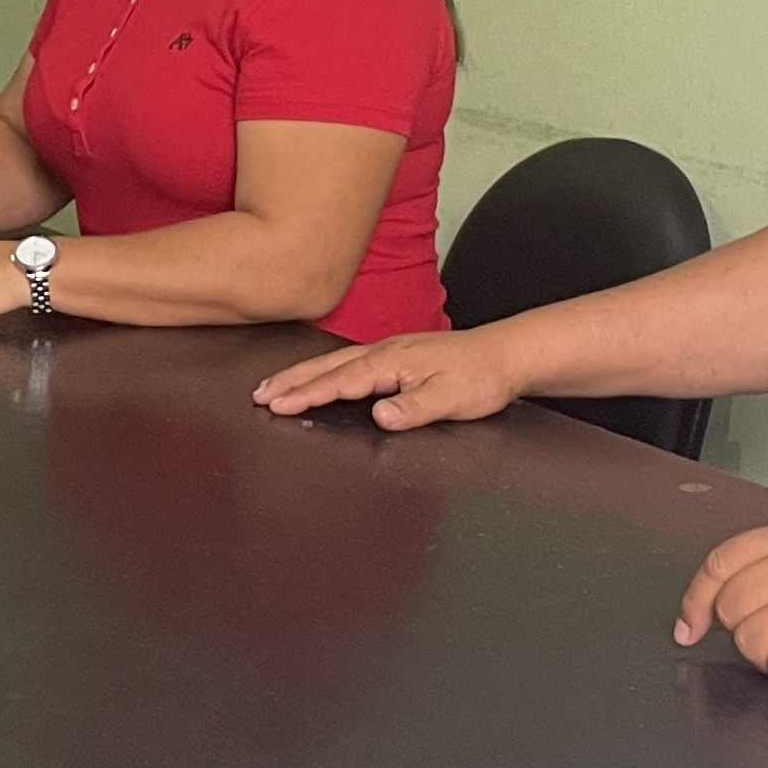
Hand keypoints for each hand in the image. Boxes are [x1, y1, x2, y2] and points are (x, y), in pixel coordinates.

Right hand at [250, 328, 522, 428]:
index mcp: (393, 361)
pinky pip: (349, 361)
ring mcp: (390, 351)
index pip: (340, 381)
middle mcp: (386, 351)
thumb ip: (414, 408)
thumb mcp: (452, 398)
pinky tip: (318, 376)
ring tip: (274, 385)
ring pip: (335, 362)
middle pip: (327, 367)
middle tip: (258, 394)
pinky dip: (324, 370)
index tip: (276, 404)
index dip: (306, 394)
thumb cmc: (482, 376)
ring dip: (302, 374)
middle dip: (291, 380)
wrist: (508, 354)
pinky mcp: (397, 355)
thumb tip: (379, 416)